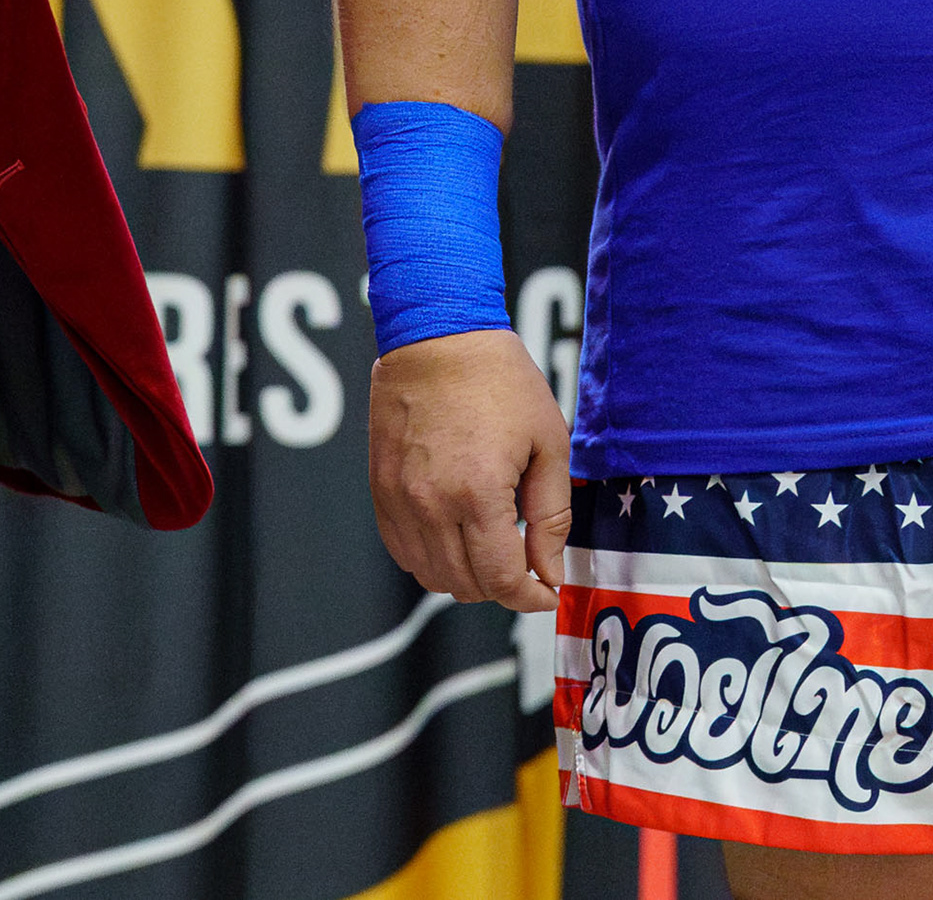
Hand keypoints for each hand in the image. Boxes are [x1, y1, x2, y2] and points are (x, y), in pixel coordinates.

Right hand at [368, 328, 571, 612]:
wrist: (437, 335)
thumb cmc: (500, 380)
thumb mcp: (549, 441)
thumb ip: (552, 515)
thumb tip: (550, 573)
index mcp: (478, 493)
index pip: (502, 580)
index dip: (530, 597)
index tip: (546, 592)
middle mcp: (431, 504)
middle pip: (466, 586)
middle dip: (503, 588)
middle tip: (527, 568)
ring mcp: (399, 499)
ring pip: (431, 576)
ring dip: (467, 578)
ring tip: (492, 552)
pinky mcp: (380, 489)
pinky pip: (402, 551)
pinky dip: (431, 560)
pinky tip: (456, 537)